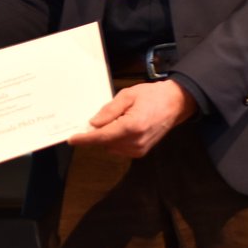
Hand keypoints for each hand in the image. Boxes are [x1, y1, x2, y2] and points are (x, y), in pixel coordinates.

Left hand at [69, 79, 196, 156]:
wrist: (175, 104)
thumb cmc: (152, 95)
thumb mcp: (128, 95)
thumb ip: (109, 110)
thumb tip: (93, 124)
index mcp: (132, 126)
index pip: (102, 137)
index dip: (85, 139)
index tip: (72, 139)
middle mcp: (136, 142)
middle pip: (105, 143)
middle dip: (96, 133)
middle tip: (96, 119)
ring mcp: (139, 149)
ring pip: (111, 147)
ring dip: (106, 137)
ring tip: (117, 119)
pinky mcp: (141, 152)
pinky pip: (119, 149)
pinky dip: (114, 140)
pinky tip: (120, 127)